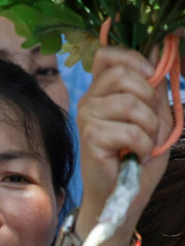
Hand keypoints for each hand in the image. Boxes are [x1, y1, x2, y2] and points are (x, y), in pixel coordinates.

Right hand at [76, 46, 172, 227]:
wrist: (121, 194)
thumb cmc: (137, 157)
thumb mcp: (154, 117)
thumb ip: (155, 88)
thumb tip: (159, 51)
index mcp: (102, 92)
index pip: (107, 55)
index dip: (132, 58)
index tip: (151, 74)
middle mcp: (89, 101)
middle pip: (121, 74)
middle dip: (149, 97)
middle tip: (149, 123)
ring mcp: (87, 119)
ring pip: (130, 103)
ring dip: (150, 127)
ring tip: (144, 143)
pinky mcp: (90, 138)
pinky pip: (130, 131)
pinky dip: (144, 146)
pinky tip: (137, 155)